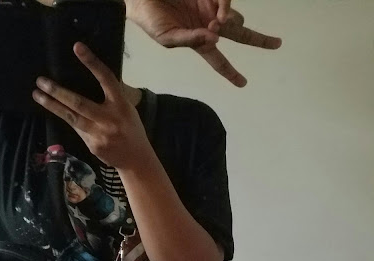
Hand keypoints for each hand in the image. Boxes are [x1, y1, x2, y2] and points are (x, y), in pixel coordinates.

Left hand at [32, 43, 149, 168]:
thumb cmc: (131, 129)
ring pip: (71, 118)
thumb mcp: (128, 109)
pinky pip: (76, 129)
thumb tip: (94, 76)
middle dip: (57, 91)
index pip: (106, 79)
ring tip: (37, 95)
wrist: (136, 159)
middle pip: (79, 103)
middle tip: (41, 81)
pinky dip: (66, 119)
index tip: (77, 47)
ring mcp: (99, 134)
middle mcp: (109, 119)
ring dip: (52, 106)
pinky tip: (55, 110)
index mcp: (121, 104)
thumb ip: (112, 96)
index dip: (92, 62)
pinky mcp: (92, 145)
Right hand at [126, 0, 281, 86]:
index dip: (230, 72)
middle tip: (277, 43)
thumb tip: (214, 40)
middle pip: (239, 35)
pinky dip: (226, 7)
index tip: (242, 84)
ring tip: (216, 21)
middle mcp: (208, 26)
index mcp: (198, 42)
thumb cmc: (150, 19)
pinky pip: (225, 1)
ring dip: (230, 22)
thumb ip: (191, 41)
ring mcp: (210, 8)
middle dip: (258, 39)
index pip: (218, 60)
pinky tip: (219, 13)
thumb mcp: (168, 38)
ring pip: (234, 17)